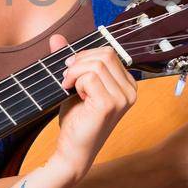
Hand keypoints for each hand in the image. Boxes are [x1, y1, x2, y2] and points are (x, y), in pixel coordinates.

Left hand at [46, 36, 137, 185]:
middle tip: (66, 78)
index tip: (71, 70)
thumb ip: (70, 60)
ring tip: (68, 86)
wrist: (72, 150)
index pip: (109, 53)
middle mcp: (130, 91)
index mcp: (127, 85)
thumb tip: (56, 37)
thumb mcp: (74, 84)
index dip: (86, 56)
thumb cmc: (77, 120)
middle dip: (79, 61)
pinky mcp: (109, 105)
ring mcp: (122, 98)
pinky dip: (76, 81)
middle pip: (104, 54)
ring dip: (75, 72)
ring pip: (96, 64)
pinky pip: (90, 77)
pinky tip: (73, 94)